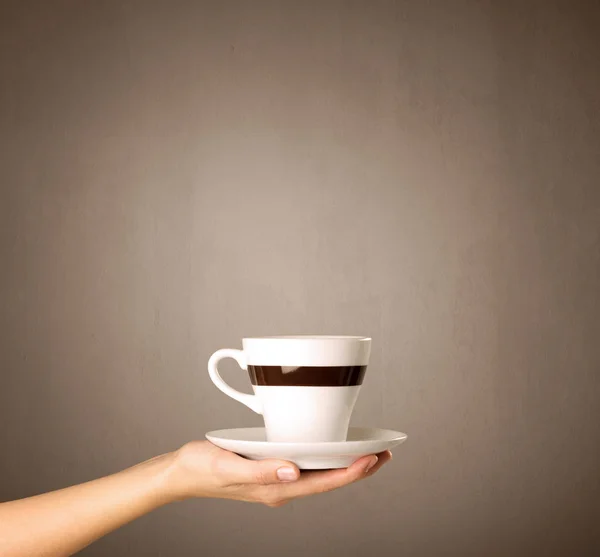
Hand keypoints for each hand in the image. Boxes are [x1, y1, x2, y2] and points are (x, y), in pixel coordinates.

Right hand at [164, 441, 391, 506]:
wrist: (181, 473)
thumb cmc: (201, 467)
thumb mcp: (229, 466)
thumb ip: (262, 471)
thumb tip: (295, 471)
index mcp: (274, 490)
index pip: (322, 483)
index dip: (350, 473)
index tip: (373, 459)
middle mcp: (279, 488)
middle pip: (327, 481)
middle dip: (357, 470)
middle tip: (384, 454)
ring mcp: (276, 482)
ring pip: (319, 475)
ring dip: (344, 465)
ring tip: (367, 453)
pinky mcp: (270, 472)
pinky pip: (305, 469)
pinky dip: (324, 460)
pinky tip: (330, 450)